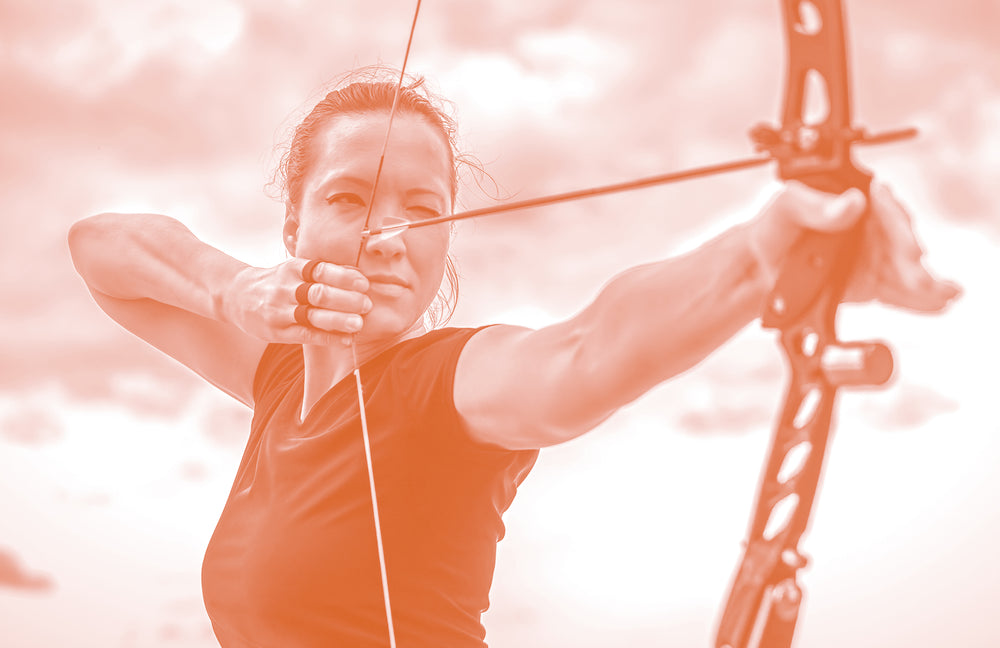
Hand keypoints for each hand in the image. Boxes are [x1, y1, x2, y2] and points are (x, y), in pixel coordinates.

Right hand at [223, 258, 370, 345]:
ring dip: (339, 320)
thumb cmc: (277, 282)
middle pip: (319, 293)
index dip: (345, 277)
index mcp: (293, 269)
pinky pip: (306, 335)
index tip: (364, 283)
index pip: (322, 270)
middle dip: (346, 299)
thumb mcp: (294, 270)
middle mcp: (286, 288)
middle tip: (367, 304)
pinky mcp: (277, 331)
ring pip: (312, 316)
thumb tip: (357, 272)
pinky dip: (328, 338)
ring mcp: (280, 311)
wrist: (237, 296)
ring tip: (359, 323)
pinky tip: (346, 340)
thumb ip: (322, 271)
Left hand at [748, 180, 961, 312]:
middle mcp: (873, 224)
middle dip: (910, 259)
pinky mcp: (874, 281)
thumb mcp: (785, 209)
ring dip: (925, 280)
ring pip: (906, 267)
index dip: (895, 219)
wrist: (762, 267)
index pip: (884, 205)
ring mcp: (876, 254)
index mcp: (855, 196)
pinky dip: (921, 298)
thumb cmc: (774, 229)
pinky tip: (941, 301)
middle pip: (900, 239)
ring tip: (942, 292)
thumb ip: (813, 205)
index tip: (899, 233)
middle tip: (917, 277)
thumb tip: (852, 202)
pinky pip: (900, 290)